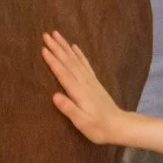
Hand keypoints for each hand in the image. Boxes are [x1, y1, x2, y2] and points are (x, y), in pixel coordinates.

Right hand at [42, 31, 131, 146]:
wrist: (120, 126)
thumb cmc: (99, 128)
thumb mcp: (82, 122)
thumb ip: (69, 109)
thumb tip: (54, 96)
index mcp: (79, 92)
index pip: (63, 73)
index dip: (53, 61)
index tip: (43, 48)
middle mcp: (85, 83)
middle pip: (68, 62)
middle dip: (56, 48)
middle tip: (45, 35)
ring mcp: (91, 81)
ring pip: (76, 59)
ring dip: (65, 46)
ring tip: (56, 35)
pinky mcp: (95, 82)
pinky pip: (85, 64)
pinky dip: (79, 54)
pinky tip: (75, 46)